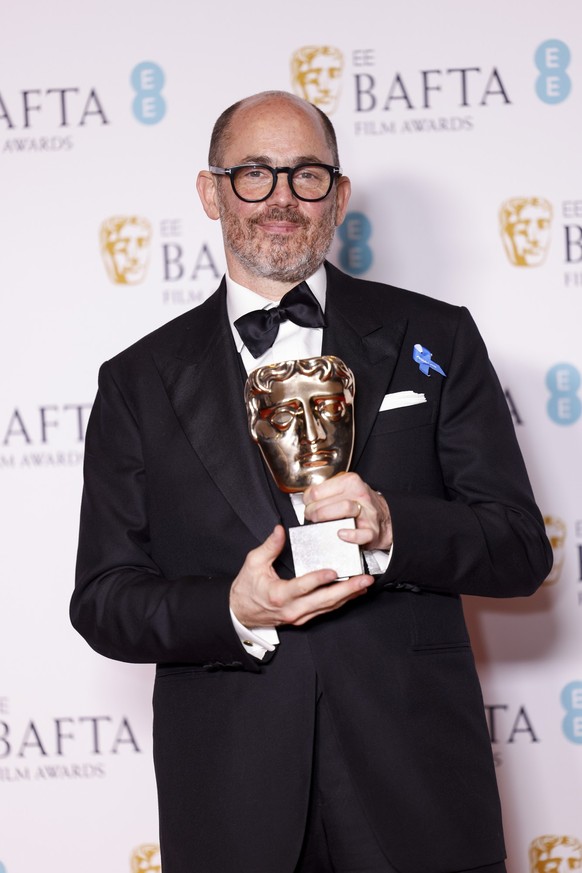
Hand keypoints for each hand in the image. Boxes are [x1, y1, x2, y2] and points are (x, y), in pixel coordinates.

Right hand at [229, 525, 373, 627]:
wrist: (241, 612)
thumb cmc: (246, 588)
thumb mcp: (253, 563)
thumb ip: (269, 546)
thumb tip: (280, 530)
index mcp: (279, 594)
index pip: (302, 587)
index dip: (318, 580)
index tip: (333, 572)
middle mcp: (292, 608)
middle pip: (324, 600)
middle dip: (347, 589)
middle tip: (363, 579)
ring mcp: (299, 616)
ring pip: (328, 607)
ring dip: (348, 596)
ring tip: (364, 585)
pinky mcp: (303, 617)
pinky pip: (325, 610)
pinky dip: (341, 601)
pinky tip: (353, 593)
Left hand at [303, 472, 392, 550]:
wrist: (386, 519)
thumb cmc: (361, 505)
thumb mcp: (345, 490)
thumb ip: (327, 492)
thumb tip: (306, 499)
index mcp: (350, 482)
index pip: (318, 489)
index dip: (307, 500)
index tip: (307, 504)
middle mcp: (359, 495)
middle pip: (328, 501)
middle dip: (313, 512)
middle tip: (310, 517)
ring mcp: (367, 513)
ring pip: (344, 509)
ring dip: (327, 519)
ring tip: (320, 524)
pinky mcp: (372, 531)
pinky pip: (361, 533)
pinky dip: (350, 535)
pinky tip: (341, 534)